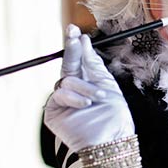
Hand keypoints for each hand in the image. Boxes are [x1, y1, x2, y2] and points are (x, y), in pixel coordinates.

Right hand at [43, 24, 134, 150]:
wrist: (110, 138)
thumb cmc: (113, 114)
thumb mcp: (107, 83)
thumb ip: (93, 63)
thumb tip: (84, 39)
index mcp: (87, 81)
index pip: (78, 59)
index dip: (75, 44)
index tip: (74, 30)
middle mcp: (73, 89)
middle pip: (68, 64)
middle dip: (71, 49)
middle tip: (73, 35)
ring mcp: (63, 100)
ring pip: (67, 79)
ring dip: (85, 86)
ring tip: (97, 97)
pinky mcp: (54, 111)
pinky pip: (60, 94)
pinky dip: (74, 97)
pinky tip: (86, 104)